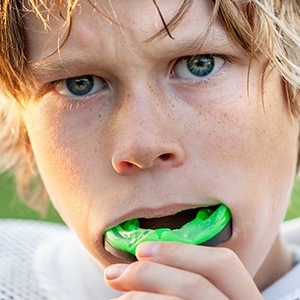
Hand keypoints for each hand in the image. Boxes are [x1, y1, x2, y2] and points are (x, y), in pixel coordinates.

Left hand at [104, 242, 262, 298]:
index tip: (142, 249)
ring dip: (140, 297)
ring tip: (120, 299)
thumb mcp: (205, 296)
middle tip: (114, 274)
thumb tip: (146, 259)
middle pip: (197, 284)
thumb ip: (188, 283)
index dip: (180, 251)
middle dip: (150, 273)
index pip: (224, 264)